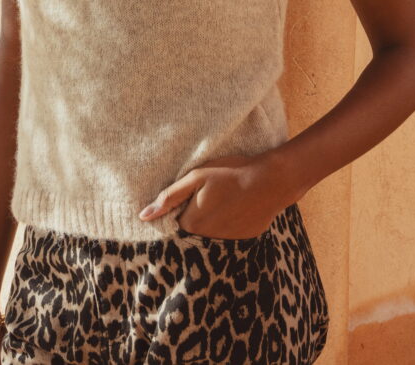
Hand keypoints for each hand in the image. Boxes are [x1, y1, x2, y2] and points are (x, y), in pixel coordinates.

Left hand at [138, 152, 300, 239]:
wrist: (271, 181)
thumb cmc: (231, 174)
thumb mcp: (196, 177)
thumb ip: (169, 197)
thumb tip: (144, 216)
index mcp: (192, 223)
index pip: (174, 223)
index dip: (179, 208)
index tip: (188, 196)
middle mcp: (207, 238)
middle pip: (192, 229)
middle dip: (195, 214)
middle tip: (210, 195)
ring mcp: (227, 241)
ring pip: (210, 232)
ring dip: (213, 219)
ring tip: (225, 199)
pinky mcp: (243, 239)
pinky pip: (228, 234)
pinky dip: (229, 222)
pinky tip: (237, 206)